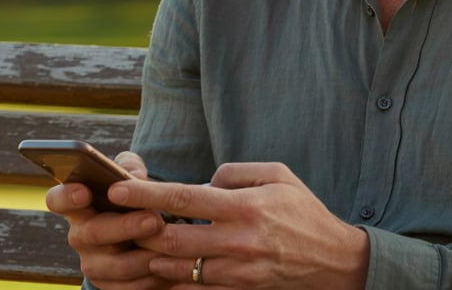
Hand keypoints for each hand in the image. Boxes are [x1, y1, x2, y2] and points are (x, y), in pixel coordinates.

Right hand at [44, 150, 176, 289]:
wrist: (145, 234)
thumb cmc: (133, 198)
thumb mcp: (132, 177)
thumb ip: (131, 168)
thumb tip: (134, 175)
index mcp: (79, 205)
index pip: (58, 199)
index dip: (67, 196)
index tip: (83, 192)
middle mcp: (80, 236)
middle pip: (92, 233)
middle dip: (125, 227)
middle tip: (153, 219)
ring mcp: (94, 263)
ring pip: (116, 265)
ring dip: (144, 255)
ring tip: (169, 244)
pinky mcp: (110, 285)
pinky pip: (130, 286)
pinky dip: (152, 277)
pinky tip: (170, 265)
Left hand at [117, 162, 369, 289]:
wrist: (333, 260)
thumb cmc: (304, 211)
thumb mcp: (278, 175)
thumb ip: (236, 173)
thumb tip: (202, 183)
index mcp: (245, 207)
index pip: (183, 198)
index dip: (145, 195)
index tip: (117, 190)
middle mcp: (237, 241)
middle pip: (171, 239)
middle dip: (139, 230)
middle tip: (121, 220)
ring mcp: (237, 270)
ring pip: (177, 268)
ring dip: (153, 256)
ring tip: (140, 242)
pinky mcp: (238, 289)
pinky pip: (194, 287)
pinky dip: (173, 278)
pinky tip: (164, 266)